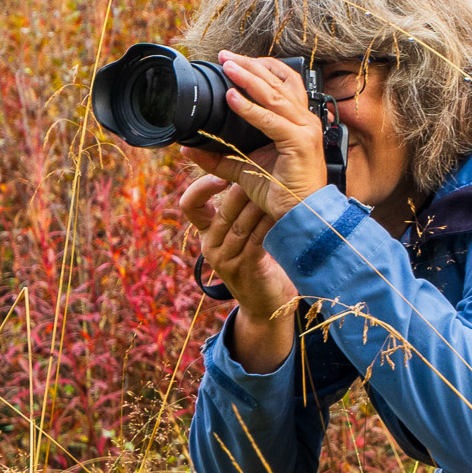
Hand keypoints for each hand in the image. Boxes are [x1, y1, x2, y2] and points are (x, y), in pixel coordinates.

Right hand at [181, 170, 296, 373]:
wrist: (268, 304)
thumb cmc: (260, 261)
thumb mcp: (243, 234)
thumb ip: (240, 209)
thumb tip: (247, 172)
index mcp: (207, 233)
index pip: (190, 205)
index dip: (201, 187)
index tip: (222, 174)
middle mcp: (211, 246)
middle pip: (222, 210)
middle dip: (242, 188)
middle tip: (261, 168)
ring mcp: (226, 260)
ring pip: (240, 224)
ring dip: (259, 203)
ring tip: (275, 185)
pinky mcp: (245, 269)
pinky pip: (256, 240)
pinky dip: (269, 223)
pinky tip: (281, 211)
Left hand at [183, 52, 327, 221]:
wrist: (301, 215)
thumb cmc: (280, 191)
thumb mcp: (243, 168)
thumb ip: (219, 156)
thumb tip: (189, 148)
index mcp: (297, 121)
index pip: (283, 82)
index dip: (260, 68)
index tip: (234, 60)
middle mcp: (305, 120)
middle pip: (279, 81)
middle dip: (250, 66)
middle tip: (225, 56)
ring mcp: (305, 130)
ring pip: (275, 95)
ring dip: (249, 78)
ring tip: (227, 66)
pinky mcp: (300, 143)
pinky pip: (271, 121)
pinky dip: (250, 108)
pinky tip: (232, 98)